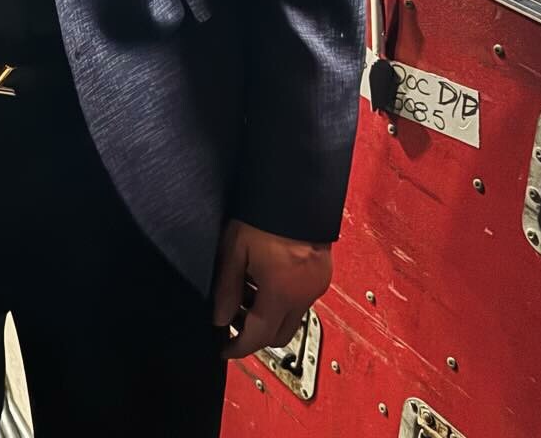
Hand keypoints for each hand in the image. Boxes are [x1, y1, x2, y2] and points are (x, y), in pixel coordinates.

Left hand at [213, 218, 331, 359]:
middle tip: (231, 321)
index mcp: (281, 292)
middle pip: (278, 335)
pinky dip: (281, 302)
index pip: (259, 336)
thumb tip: (219, 318)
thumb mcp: (235, 249)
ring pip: (291, 319)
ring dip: (268, 317)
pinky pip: (300, 301)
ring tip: (243, 294)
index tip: (224, 349)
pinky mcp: (321, 276)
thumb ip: (226, 287)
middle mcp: (303, 295)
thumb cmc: (264, 214)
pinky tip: (262, 280)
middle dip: (254, 335)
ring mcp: (315, 286)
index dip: (239, 347)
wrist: (295, 192)